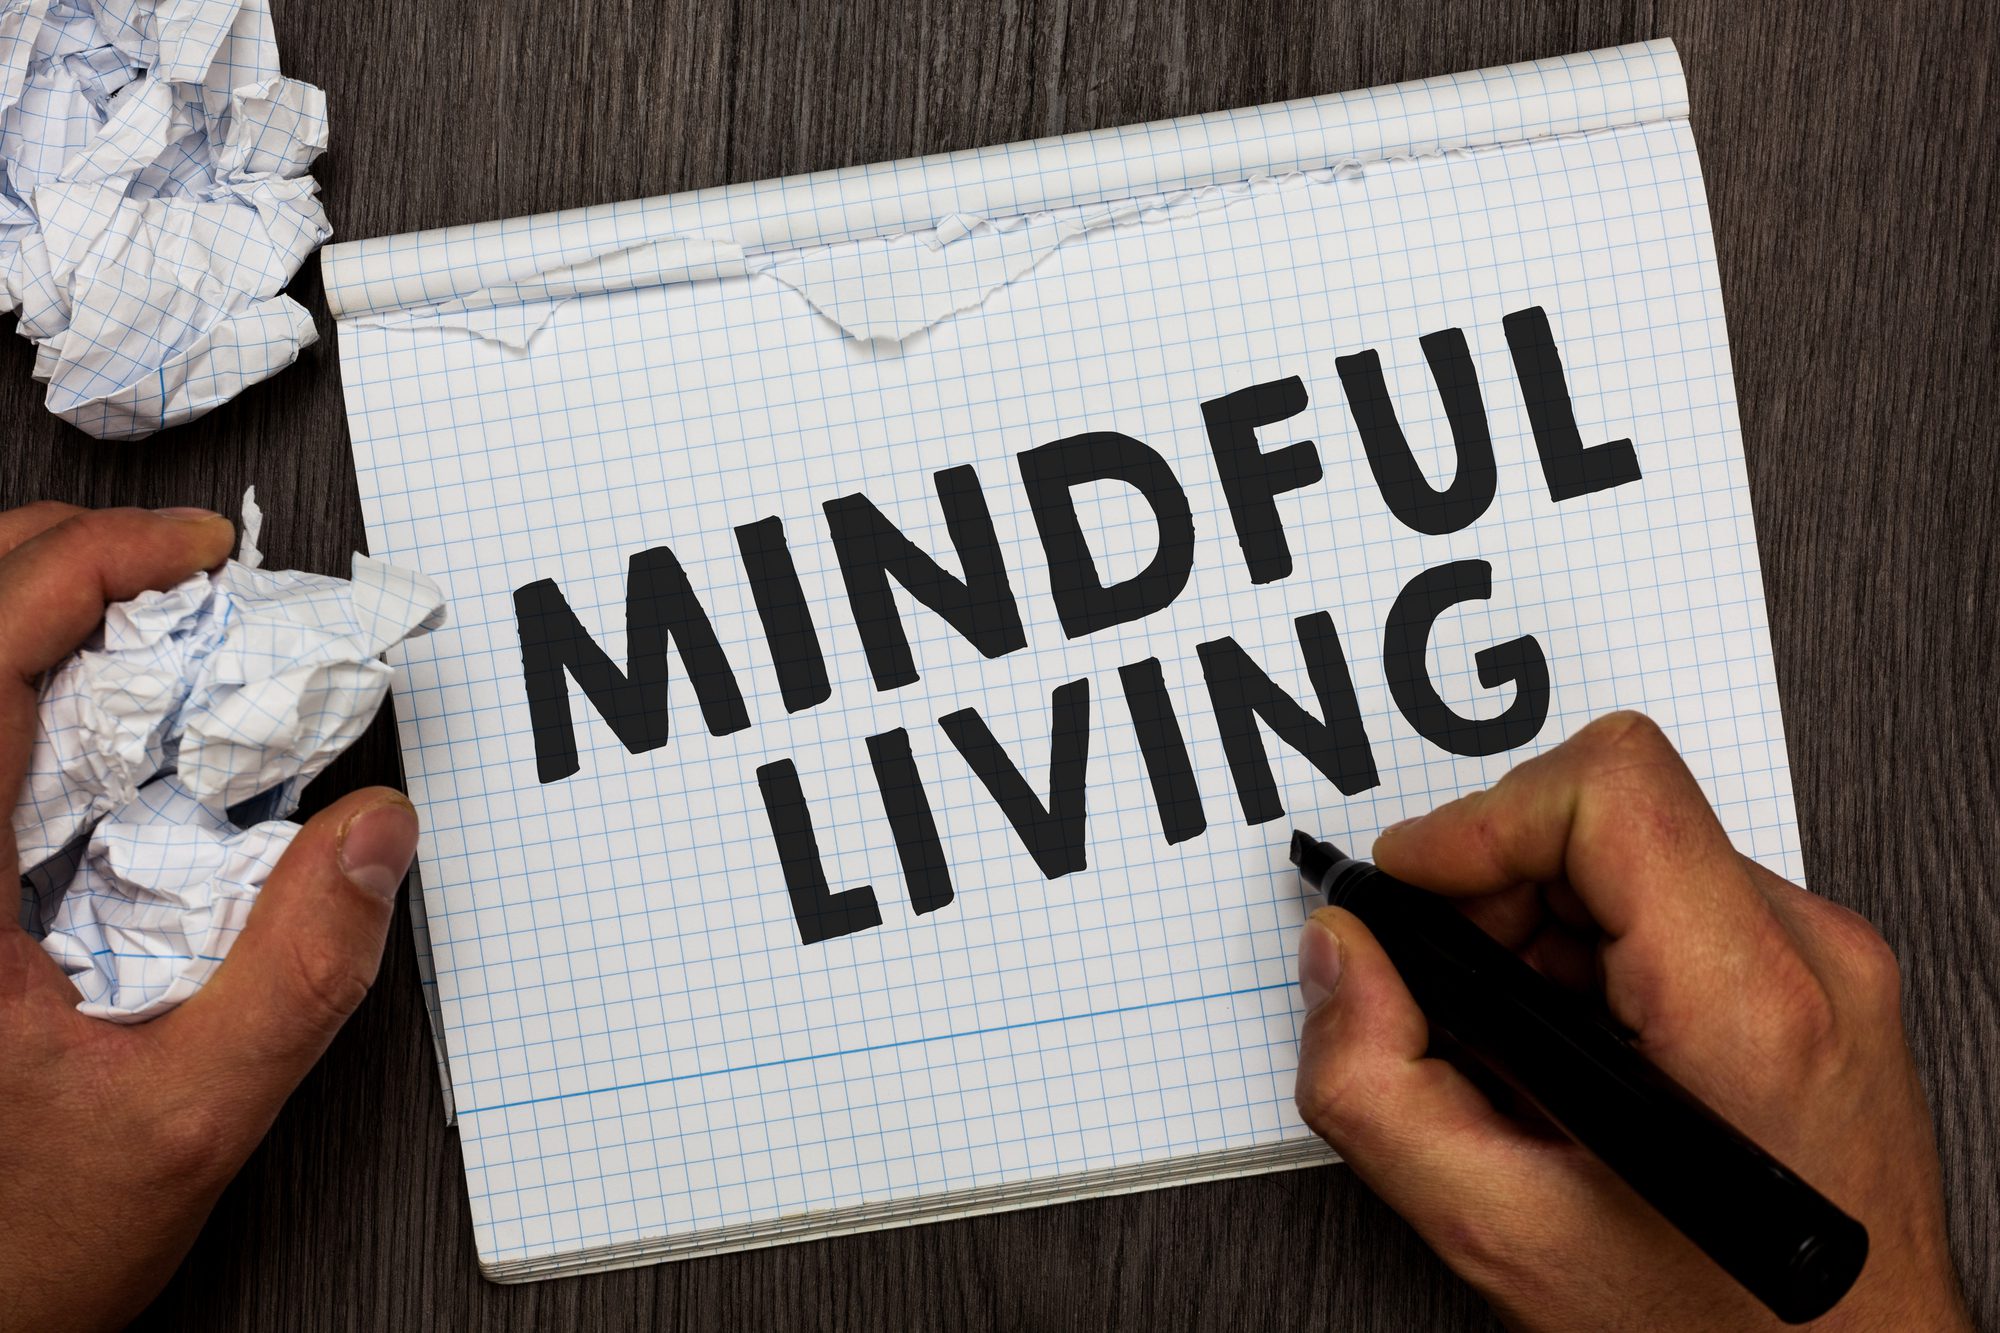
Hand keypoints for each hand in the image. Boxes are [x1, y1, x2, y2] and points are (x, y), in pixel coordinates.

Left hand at [0, 504, 419, 1332]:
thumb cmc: (13, 1247)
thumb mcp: (188, 1121)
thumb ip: (297, 975)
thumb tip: (372, 838)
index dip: (90, 564)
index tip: (189, 551)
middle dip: (66, 561)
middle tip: (179, 574)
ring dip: (40, 622)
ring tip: (153, 635)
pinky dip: (31, 698)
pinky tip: (104, 736)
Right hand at [1294, 712, 1970, 1329]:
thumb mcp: (1504, 1231)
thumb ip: (1379, 1086)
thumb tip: (1340, 959)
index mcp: (1744, 1009)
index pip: (1609, 794)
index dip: (1480, 823)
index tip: (1414, 890)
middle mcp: (1809, 959)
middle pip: (1607, 812)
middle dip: (1493, 887)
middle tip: (1455, 998)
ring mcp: (1827, 961)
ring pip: (1634, 849)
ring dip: (1537, 924)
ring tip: (1519, 1045)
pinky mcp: (1823, 973)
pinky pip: (1675, 896)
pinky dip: (1591, 950)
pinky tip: (1576, 1050)